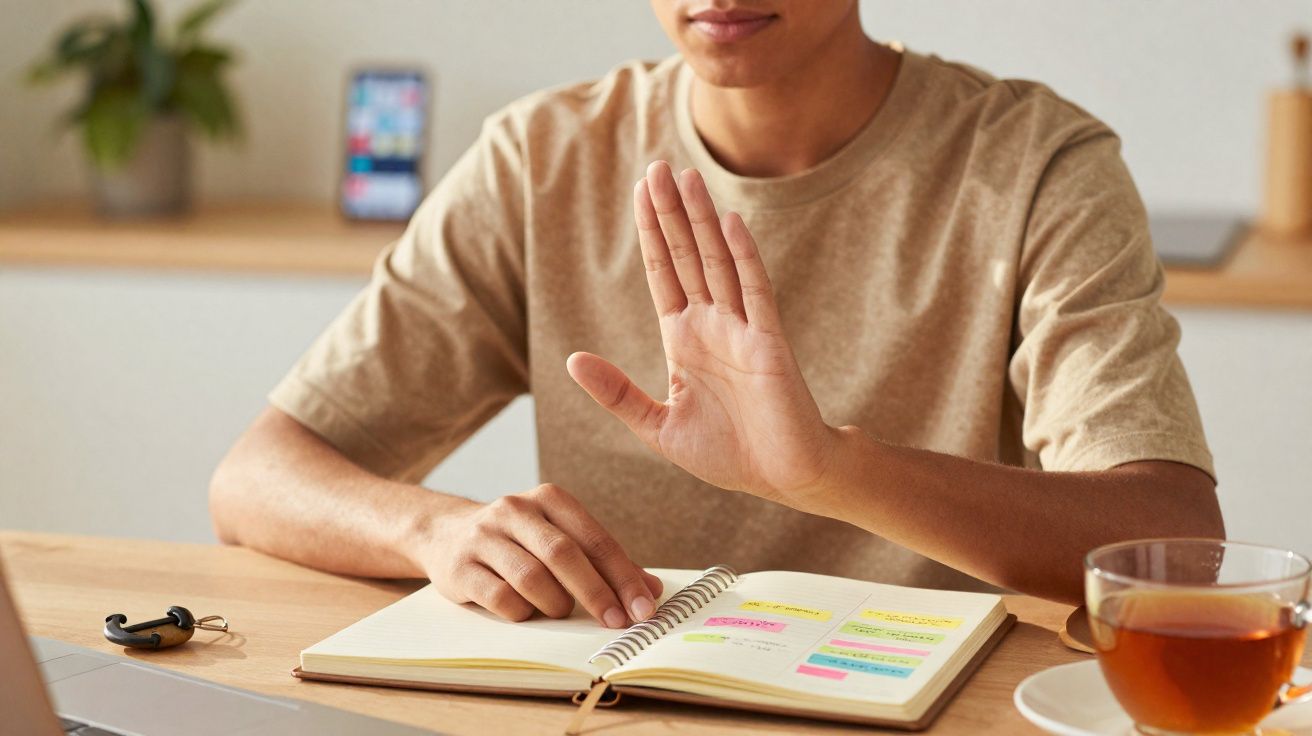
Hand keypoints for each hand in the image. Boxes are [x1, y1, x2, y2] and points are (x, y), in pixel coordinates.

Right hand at [416, 483, 662, 626]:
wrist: (446, 533)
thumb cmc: (519, 542)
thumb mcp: (559, 538)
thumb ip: (603, 562)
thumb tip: (652, 590)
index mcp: (548, 498)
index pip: (595, 539)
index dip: (623, 576)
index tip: (644, 608)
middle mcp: (515, 510)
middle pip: (564, 555)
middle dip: (597, 594)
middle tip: (618, 623)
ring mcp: (484, 537)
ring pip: (532, 578)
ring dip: (555, 604)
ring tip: (560, 610)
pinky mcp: (460, 566)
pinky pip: (501, 598)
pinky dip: (522, 612)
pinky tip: (526, 612)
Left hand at [567, 161, 838, 504]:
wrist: (785, 480)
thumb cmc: (729, 455)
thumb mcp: (657, 427)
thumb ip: (618, 393)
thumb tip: (572, 360)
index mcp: (685, 341)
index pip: (663, 274)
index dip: (651, 233)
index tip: (641, 194)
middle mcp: (713, 326)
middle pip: (686, 256)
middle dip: (671, 213)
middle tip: (656, 167)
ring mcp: (742, 330)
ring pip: (718, 263)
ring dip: (702, 221)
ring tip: (687, 177)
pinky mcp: (770, 345)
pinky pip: (755, 292)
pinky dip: (743, 258)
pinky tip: (730, 224)